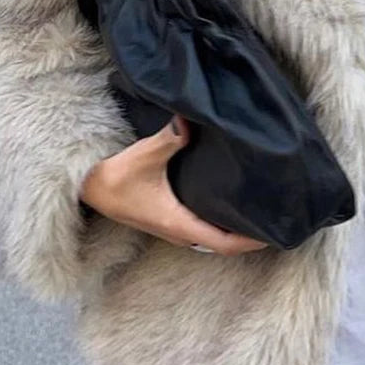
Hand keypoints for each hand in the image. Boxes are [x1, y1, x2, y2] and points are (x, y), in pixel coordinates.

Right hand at [78, 115, 268, 255]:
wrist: (86, 188)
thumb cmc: (114, 176)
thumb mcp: (143, 156)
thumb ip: (168, 139)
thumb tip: (188, 121)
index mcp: (179, 224)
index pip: (225, 243)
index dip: (252, 241)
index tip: (277, 232)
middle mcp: (180, 232)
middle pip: (225, 243)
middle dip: (251, 235)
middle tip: (277, 217)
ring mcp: (174, 228)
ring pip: (213, 237)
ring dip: (236, 229)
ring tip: (261, 210)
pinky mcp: (169, 218)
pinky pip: (203, 228)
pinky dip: (222, 222)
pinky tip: (232, 202)